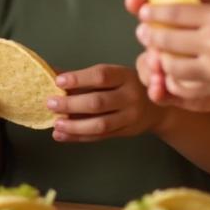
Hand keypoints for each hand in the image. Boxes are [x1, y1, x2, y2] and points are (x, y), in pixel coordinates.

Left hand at [47, 64, 164, 141]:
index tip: (58, 81)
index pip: (101, 76)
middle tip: (50, 103)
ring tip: (55, 124)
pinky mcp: (125, 133)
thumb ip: (84, 76)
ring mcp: (129, 117)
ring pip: (100, 124)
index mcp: (125, 76)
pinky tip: (61, 135)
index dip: (79, 78)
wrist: (159, 108)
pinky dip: (78, 137)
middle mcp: (130, 97)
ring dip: (74, 126)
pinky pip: (100, 137)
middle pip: (98, 102)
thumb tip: (51, 72)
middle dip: (71, 104)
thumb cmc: (128, 85)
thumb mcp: (114, 75)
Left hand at [130, 0, 209, 103]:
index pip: (173, 13)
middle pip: (166, 40)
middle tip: (142, 32)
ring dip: (159, 59)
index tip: (142, 12)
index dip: (152, 12)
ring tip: (156, 52)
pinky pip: (185, 86)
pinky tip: (171, 72)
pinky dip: (173, 80)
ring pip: (171, 66)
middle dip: (149, 35)